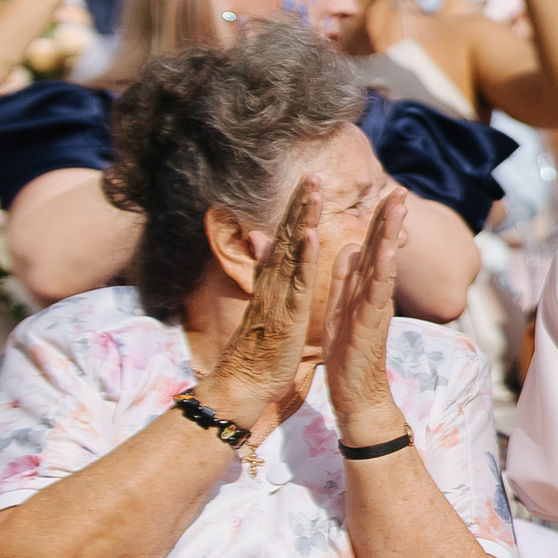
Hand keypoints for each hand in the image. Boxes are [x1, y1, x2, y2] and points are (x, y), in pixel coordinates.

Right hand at [202, 180, 322, 441]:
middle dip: (300, 204)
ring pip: (292, 251)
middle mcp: (273, 283)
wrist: (244, 383)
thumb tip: (261, 244)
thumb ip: (265, 273)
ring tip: (313, 191)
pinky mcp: (287, 314)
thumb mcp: (266, 305)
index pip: (286, 240)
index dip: (297, 211)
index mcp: (274, 283)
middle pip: (287, 236)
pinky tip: (311, 235)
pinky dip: (303, 258)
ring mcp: (279, 296)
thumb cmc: (259, 349)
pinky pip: (297, 282)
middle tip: (313, 173)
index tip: (309, 183)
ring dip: (302, 219)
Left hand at [325, 187, 408, 433]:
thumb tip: (349, 248)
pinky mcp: (370, 325)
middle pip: (384, 249)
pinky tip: (385, 251)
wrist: (356, 395)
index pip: (372, 247)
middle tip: (401, 190)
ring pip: (385, 265)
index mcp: (363, 289)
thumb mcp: (341, 309)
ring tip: (398, 208)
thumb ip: (345, 280)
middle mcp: (374, 295)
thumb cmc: (349, 356)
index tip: (387, 192)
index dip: (379, 219)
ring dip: (391, 235)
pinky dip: (382, 271)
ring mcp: (375, 309)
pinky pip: (377, 294)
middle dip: (391, 219)